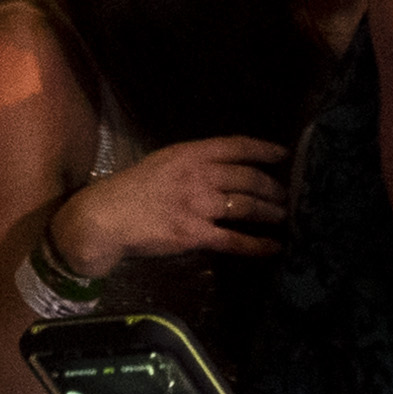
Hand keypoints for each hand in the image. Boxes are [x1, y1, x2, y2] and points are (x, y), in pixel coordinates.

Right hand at [50, 131, 291, 274]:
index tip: (283, 155)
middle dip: (272, 187)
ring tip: (283, 216)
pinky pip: (234, 239)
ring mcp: (199, 205)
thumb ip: (192, 163)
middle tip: (286, 194)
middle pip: (248, 178)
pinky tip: (273, 247)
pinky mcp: (195, 234)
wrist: (106, 218)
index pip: (236, 146)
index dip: (264, 150)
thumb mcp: (162, 161)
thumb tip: (221, 169)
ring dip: (270, 212)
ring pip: (247, 206)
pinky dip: (257, 244)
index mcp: (190, 153)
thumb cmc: (131, 189)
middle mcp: (199, 176)